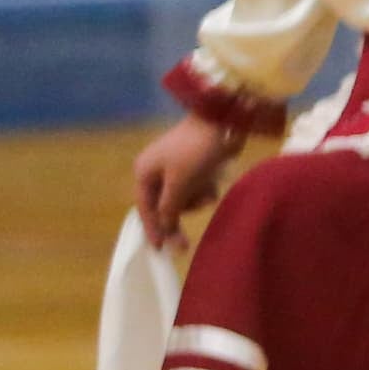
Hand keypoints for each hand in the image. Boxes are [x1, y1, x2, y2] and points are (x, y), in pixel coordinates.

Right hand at [130, 113, 240, 248]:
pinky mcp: (196, 164)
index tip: (159, 249)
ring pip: (183, 197)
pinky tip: (215, 180)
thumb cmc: (197, 151)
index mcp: (145, 171)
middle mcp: (156, 169)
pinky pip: (197, 186)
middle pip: (164, 205)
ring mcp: (176, 166)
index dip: (152, 229)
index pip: (145, 207)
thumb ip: (169, 208)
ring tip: (208, 188)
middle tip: (184, 245)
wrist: (224, 120)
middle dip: (178, 215)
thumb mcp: (180, 183)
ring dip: (196, 198)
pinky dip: (205, 187)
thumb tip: (163, 226)